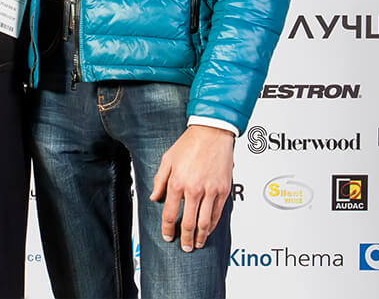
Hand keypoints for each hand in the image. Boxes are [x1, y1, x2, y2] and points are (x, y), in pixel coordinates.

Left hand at [149, 125, 233, 252]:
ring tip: (198, 244)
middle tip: (185, 247)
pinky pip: (218, 213)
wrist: (212, 132)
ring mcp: (210, 191)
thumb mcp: (167, 159)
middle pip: (189, 224)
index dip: (168, 229)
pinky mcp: (223, 190)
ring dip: (201, 237)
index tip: (168, 236)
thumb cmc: (190, 143)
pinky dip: (213, 225)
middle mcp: (194, 189)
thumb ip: (159, 180)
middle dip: (186, 239)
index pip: (171, 214)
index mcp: (177, 183)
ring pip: (205, 223)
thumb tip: (154, 197)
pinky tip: (209, 229)